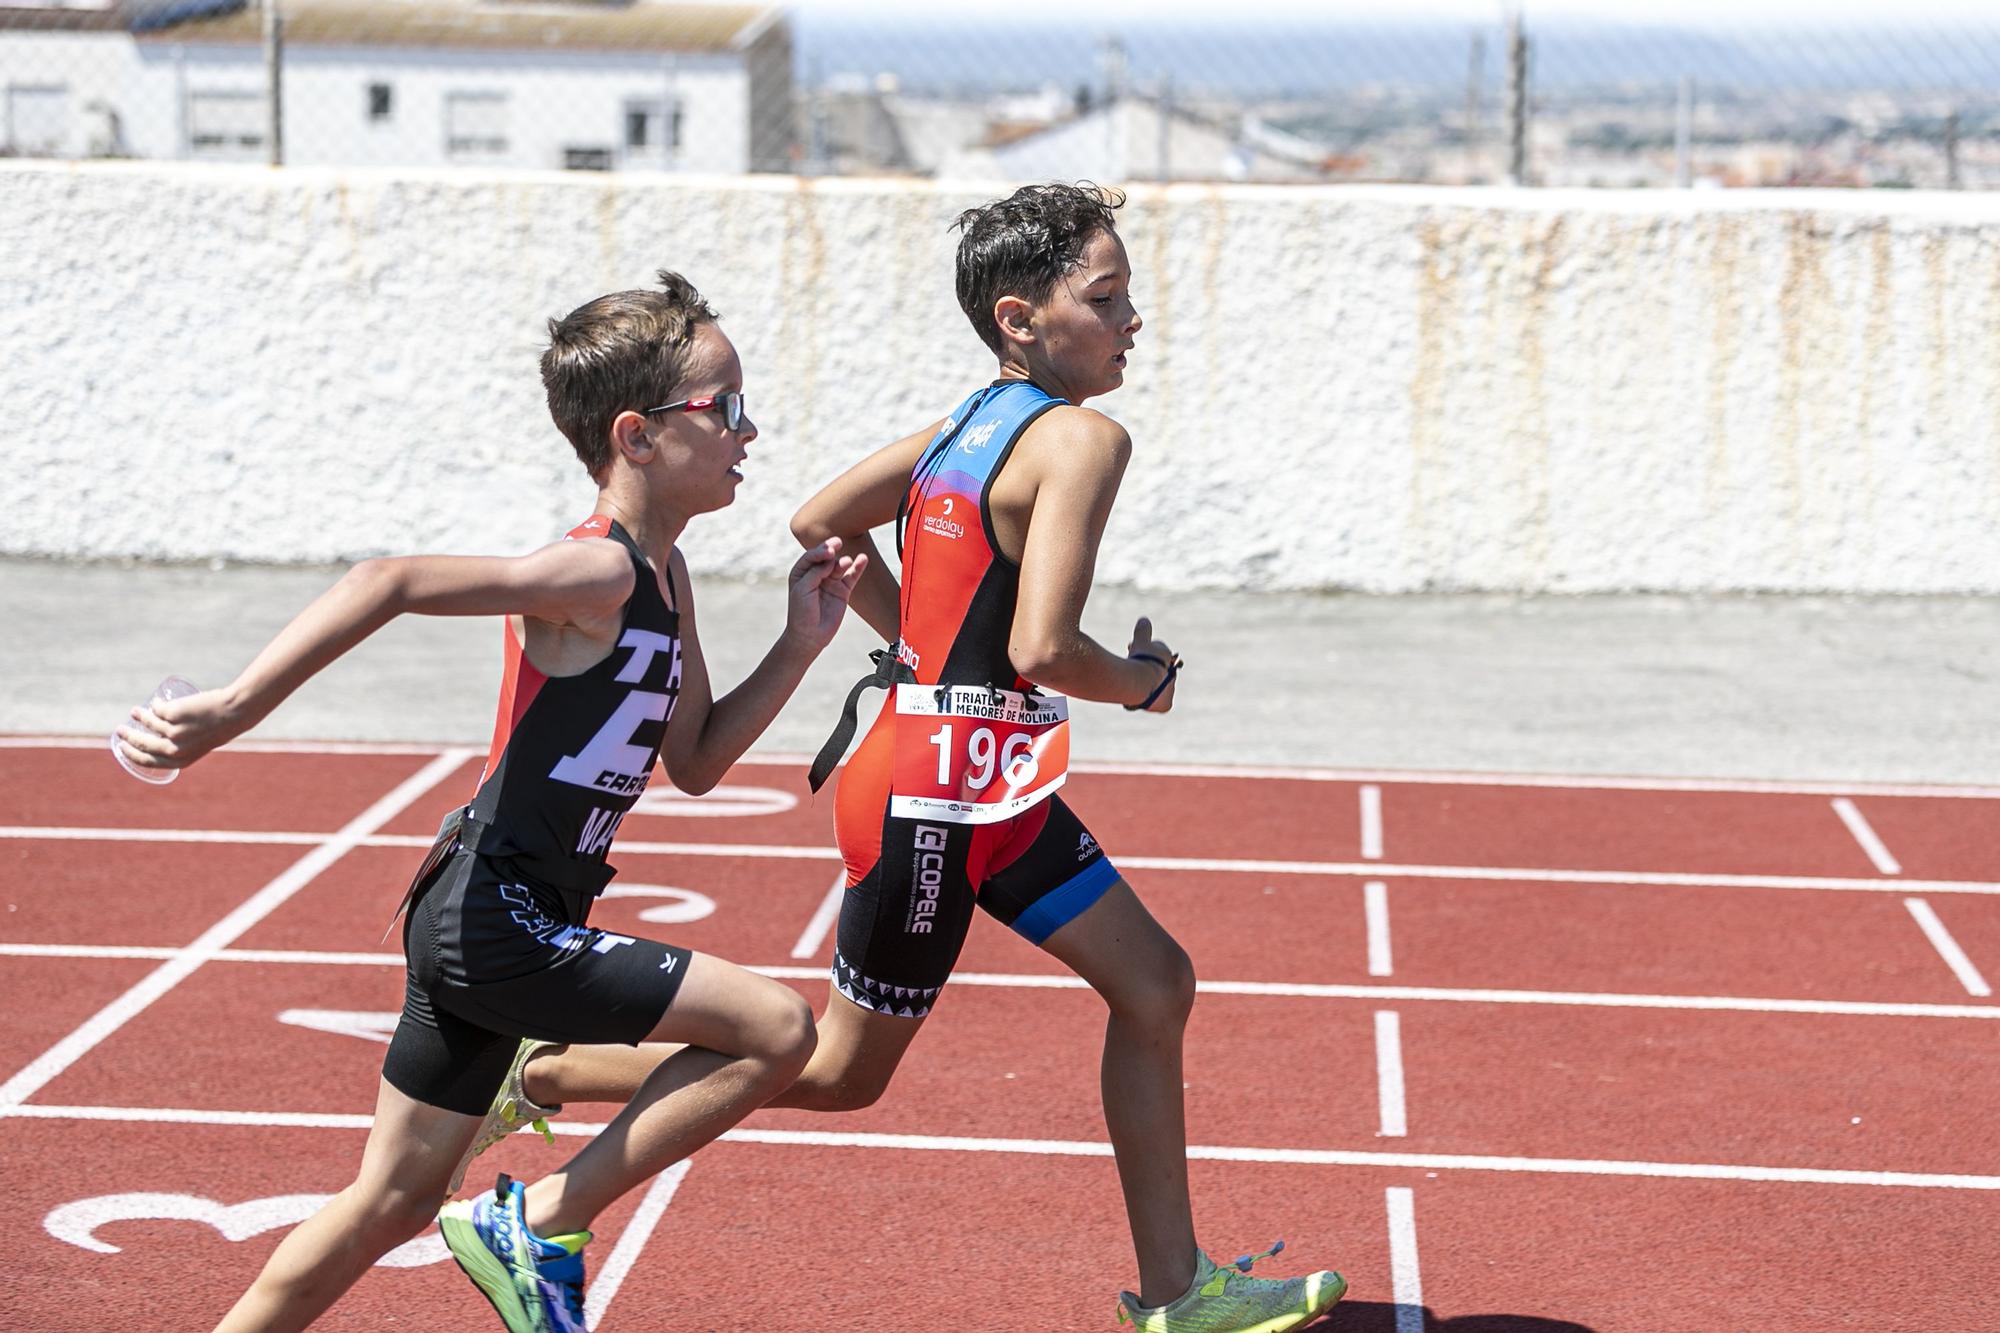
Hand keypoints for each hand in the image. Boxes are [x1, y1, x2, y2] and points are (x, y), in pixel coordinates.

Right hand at [112, 686, 247, 774]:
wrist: (235, 711)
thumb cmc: (221, 728)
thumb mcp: (202, 743)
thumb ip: (186, 746)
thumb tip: (165, 737)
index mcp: (181, 761)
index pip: (148, 762)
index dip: (132, 755)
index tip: (123, 748)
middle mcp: (176, 749)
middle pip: (142, 744)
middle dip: (127, 737)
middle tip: (120, 730)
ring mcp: (175, 731)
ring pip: (148, 724)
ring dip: (138, 717)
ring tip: (135, 711)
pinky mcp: (175, 714)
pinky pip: (157, 710)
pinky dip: (153, 706)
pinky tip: (153, 703)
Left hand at [784, 537, 867, 652]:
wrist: (810, 635)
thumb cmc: (801, 612)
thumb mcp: (802, 589)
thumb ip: (815, 572)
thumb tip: (831, 559)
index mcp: (802, 572)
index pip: (812, 556)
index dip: (819, 551)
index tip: (829, 551)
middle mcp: (816, 575)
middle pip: (826, 557)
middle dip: (831, 549)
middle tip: (837, 544)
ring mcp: (830, 582)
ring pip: (839, 566)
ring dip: (843, 562)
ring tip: (846, 563)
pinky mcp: (842, 591)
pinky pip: (851, 577)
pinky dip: (858, 568)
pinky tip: (863, 559)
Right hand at [1127, 616, 1177, 713]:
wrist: (1140, 681)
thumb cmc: (1139, 660)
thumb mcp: (1141, 641)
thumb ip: (1143, 630)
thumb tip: (1144, 619)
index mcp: (1167, 656)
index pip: (1154, 654)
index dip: (1141, 653)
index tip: (1130, 652)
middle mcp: (1173, 673)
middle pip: (1155, 672)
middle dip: (1144, 669)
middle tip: (1130, 669)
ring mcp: (1171, 690)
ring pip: (1155, 688)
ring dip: (1145, 686)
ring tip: (1132, 686)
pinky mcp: (1166, 705)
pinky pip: (1157, 703)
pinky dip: (1148, 701)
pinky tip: (1137, 699)